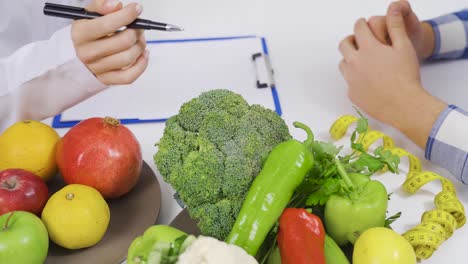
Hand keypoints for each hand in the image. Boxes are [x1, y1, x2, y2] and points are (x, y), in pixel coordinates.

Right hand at [71, 0, 148, 84]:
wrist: (81, 52)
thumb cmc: (89, 32)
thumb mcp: (90, 14)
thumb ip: (102, 6)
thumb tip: (117, 5)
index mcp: (80, 34)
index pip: (107, 24)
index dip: (126, 15)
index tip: (136, 8)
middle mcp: (87, 53)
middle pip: (123, 42)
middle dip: (137, 31)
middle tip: (140, 26)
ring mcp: (97, 68)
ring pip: (128, 58)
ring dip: (140, 46)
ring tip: (140, 39)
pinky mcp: (107, 80)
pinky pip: (129, 77)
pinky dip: (141, 65)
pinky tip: (143, 54)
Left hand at [339, 1, 445, 148]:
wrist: (404, 105)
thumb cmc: (406, 76)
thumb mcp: (404, 47)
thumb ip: (396, 26)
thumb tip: (392, 8)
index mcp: (368, 48)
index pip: (358, 28)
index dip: (361, 24)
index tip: (364, 25)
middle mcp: (355, 62)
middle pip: (344, 44)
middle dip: (351, 40)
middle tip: (360, 42)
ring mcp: (351, 79)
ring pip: (343, 63)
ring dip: (350, 59)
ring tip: (363, 62)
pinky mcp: (352, 93)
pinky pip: (349, 82)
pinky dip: (355, 78)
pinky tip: (367, 81)